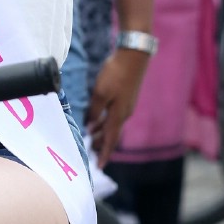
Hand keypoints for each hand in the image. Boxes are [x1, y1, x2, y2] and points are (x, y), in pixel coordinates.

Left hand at [86, 47, 149, 167]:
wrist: (133, 56)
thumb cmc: (116, 74)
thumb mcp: (100, 93)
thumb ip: (94, 111)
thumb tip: (89, 126)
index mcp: (119, 115)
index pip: (110, 140)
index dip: (104, 154)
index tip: (99, 167)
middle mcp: (124, 113)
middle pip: (111, 134)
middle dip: (101, 144)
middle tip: (90, 152)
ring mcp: (126, 105)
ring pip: (112, 124)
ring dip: (101, 132)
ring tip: (90, 137)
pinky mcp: (126, 97)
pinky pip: (113, 115)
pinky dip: (104, 120)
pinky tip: (96, 118)